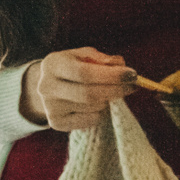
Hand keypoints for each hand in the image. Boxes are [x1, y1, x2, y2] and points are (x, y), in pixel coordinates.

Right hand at [20, 48, 134, 130]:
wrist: (49, 87)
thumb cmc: (72, 68)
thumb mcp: (83, 56)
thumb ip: (101, 59)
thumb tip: (120, 66)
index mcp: (53, 64)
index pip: (84, 72)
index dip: (110, 75)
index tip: (132, 74)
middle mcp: (47, 86)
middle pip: (88, 93)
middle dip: (115, 90)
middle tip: (132, 86)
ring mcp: (50, 107)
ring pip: (93, 107)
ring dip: (109, 100)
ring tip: (110, 92)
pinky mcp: (56, 122)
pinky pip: (91, 120)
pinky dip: (101, 112)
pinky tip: (98, 104)